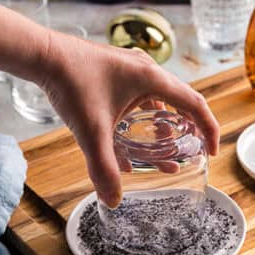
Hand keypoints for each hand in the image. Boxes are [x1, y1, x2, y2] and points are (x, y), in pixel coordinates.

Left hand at [37, 33, 219, 207]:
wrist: (43, 55)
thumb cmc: (71, 83)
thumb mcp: (91, 131)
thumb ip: (104, 167)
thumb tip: (113, 199)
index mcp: (153, 79)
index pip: (195, 104)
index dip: (209, 128)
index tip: (211, 150)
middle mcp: (148, 70)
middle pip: (182, 100)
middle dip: (189, 128)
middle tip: (191, 149)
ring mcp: (132, 68)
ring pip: (161, 97)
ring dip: (166, 121)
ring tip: (164, 144)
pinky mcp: (118, 70)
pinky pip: (142, 94)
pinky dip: (145, 114)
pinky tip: (130, 131)